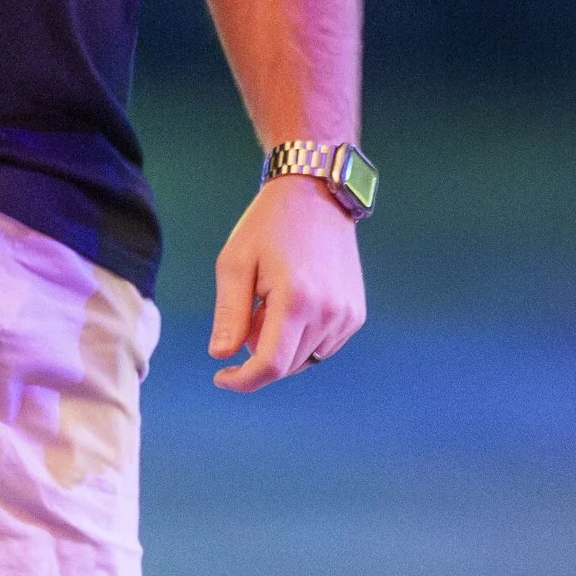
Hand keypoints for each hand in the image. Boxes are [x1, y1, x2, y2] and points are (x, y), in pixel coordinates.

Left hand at [209, 176, 366, 390]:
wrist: (315, 195)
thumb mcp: (235, 264)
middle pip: (286, 366)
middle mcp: (328, 312)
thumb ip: (229, 315)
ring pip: (304, 359)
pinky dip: (302, 339)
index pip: (270, 365)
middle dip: (258, 355)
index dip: (243, 380)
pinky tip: (294, 305)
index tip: (222, 377)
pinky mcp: (355, 313)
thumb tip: (221, 355)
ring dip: (281, 346)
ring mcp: (346, 314)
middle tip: (249, 313)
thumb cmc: (268, 226)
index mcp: (296, 300)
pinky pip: (322, 346)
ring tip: (271, 303)